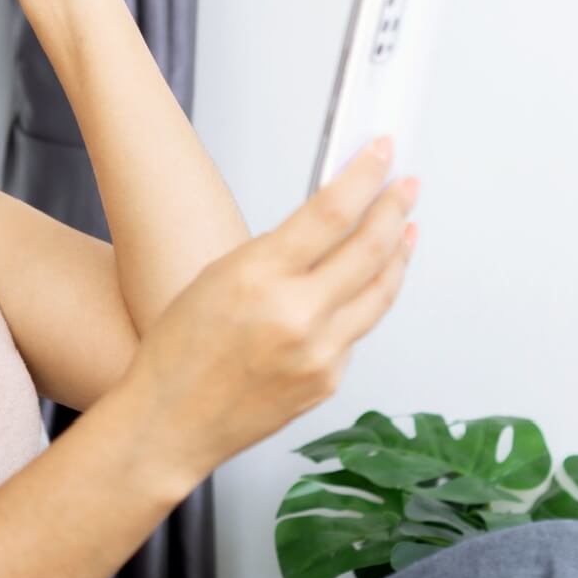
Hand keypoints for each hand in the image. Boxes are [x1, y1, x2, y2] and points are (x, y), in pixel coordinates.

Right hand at [120, 143, 421, 484]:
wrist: (171, 423)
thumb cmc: (179, 352)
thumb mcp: (217, 277)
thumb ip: (276, 251)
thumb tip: (325, 223)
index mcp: (259, 278)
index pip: (331, 212)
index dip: (365, 177)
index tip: (381, 155)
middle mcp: (296, 315)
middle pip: (370, 247)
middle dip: (395, 208)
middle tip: (406, 186)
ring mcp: (319, 353)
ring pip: (380, 290)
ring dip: (399, 253)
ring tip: (406, 228)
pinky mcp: (329, 380)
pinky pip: (359, 330)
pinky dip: (367, 301)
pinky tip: (367, 286)